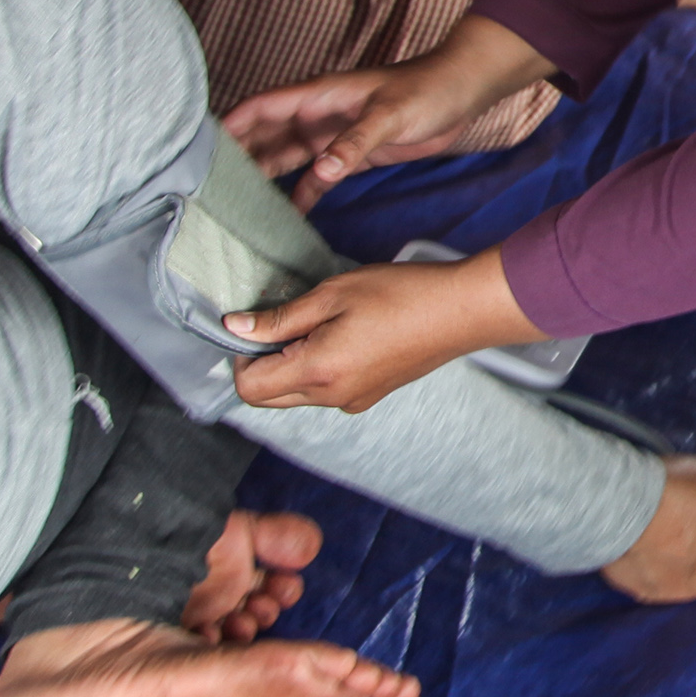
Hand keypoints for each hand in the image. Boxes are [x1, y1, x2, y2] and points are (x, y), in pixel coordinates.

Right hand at [226, 20, 551, 191]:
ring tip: (233, 206)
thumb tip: (320, 170)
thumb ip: (354, 142)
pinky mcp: (350, 154)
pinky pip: (315, 178)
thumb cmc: (426, 90)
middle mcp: (317, 115)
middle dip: (236, 157)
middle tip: (205, 186)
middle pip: (264, 136)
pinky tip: (285, 218)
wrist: (462, 93)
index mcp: (318, 96)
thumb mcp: (390, 115)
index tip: (199, 147)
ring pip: (285, 158)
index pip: (261, 107)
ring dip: (263, 179)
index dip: (230, 124)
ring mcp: (332, 135)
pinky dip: (300, 195)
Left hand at [229, 247, 535, 414]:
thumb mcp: (332, 294)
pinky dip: (317, 369)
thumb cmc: (400, 295)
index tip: (256, 325)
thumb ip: (280, 318)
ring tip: (321, 324)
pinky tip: (344, 335)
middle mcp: (331, 397)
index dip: (240, 355)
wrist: (460, 312)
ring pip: (296, 394)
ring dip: (291, 365)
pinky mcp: (368, 397)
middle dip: (262, 364)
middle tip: (285, 322)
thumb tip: (235, 327)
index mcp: (318, 372)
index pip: (248, 388)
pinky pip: (324, 391)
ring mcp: (352, 401)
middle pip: (268, 398)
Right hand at [604, 454, 695, 601]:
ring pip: (691, 577)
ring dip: (684, 562)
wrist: (627, 510)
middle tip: (687, 526)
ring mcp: (687, 592)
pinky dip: (658, 570)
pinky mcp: (654, 597)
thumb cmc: (681, 486)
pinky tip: (645, 551)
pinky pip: (661, 583)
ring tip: (662, 538)